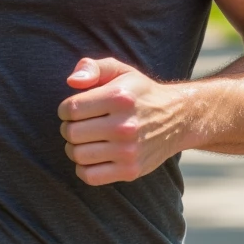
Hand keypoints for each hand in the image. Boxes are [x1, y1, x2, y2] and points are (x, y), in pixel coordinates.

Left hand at [58, 57, 181, 186]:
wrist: (178, 119)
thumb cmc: (139, 93)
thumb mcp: (120, 70)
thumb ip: (92, 67)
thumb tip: (72, 81)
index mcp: (119, 98)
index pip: (71, 109)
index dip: (65, 110)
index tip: (73, 110)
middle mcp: (125, 125)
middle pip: (71, 133)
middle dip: (69, 128)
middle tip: (79, 125)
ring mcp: (129, 151)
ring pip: (77, 155)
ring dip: (74, 148)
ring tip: (85, 140)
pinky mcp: (130, 171)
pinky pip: (90, 176)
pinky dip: (84, 168)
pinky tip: (93, 156)